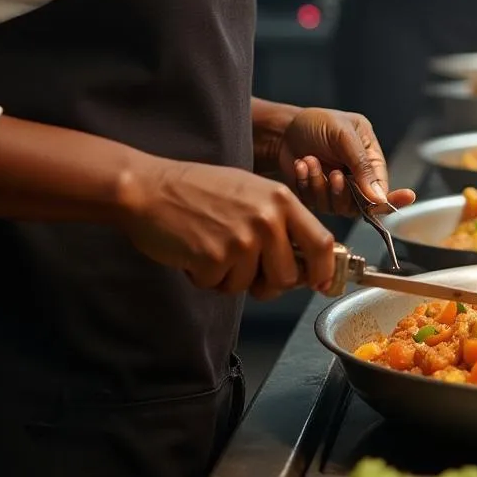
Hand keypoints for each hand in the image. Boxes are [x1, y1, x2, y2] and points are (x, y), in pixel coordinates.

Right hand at [118, 159, 336, 298]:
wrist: (150, 189)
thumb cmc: (199, 190)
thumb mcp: (252, 192)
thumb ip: (281, 222)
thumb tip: (307, 262)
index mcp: (280, 199)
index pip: (322, 242)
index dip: (325, 270)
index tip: (322, 284)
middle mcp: (266, 218)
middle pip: (290, 276)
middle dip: (269, 282)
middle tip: (245, 267)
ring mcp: (241, 239)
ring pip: (253, 286)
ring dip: (232, 277)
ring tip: (214, 247)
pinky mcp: (215, 258)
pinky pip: (221, 286)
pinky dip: (207, 277)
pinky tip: (195, 251)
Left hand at [279, 107, 415, 216]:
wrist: (283, 129)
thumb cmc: (316, 123)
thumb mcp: (343, 135)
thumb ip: (362, 165)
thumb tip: (379, 197)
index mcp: (369, 158)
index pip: (383, 187)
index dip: (389, 198)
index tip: (397, 201)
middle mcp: (355, 177)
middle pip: (360, 204)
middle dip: (343, 191)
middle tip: (333, 173)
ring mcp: (336, 188)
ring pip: (336, 206)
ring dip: (320, 184)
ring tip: (310, 160)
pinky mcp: (316, 195)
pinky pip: (315, 203)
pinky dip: (306, 184)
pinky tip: (301, 164)